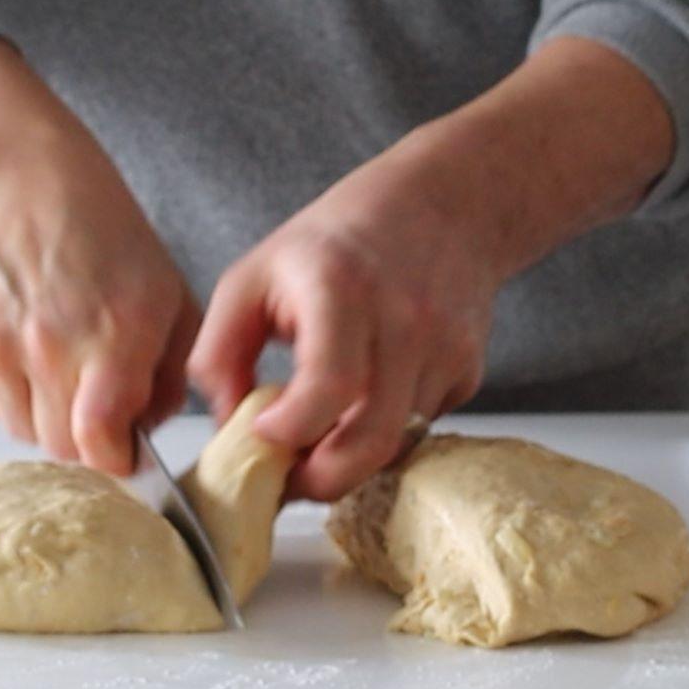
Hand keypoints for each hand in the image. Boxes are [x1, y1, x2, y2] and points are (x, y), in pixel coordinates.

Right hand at [0, 38, 195, 472]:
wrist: (21, 185)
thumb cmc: (107, 238)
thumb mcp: (171, 298)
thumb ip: (171, 379)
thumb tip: (144, 437)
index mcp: (112, 331)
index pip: (99, 441)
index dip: (117, 458)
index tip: (125, 449)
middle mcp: (46, 342)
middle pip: (62, 447)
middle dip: (88, 437)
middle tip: (99, 398)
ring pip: (23, 431)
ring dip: (48, 414)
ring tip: (61, 361)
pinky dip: (11, 393)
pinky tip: (26, 346)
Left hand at [189, 143, 495, 500]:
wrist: (441, 208)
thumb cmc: (335, 242)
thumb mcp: (254, 274)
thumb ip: (220, 350)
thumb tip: (225, 425)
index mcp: (341, 290)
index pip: (328, 387)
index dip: (290, 430)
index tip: (262, 432)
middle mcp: (403, 322)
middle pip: (370, 442)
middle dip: (320, 480)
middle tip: (287, 478)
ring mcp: (445, 350)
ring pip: (394, 444)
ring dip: (351, 454)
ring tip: (321, 427)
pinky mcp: (468, 371)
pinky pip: (420, 428)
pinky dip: (387, 429)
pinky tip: (368, 393)